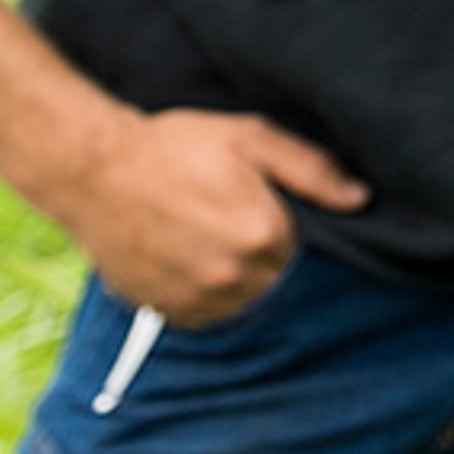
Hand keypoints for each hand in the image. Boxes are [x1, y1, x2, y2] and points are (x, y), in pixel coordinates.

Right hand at [54, 109, 364, 327]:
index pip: (302, 248)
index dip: (285, 225)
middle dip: (262, 253)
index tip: (258, 205)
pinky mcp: (163, 311)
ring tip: (205, 236)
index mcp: (263, 234)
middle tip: (226, 217)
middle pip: (275, 277)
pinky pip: (205, 315)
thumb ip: (311, 171)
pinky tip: (187, 256)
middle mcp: (233, 276)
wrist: (93, 170)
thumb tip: (360, 199)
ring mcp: (196, 299)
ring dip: (235, 277)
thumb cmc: (175, 147)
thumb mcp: (250, 138)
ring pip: (242, 300)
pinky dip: (205, 294)